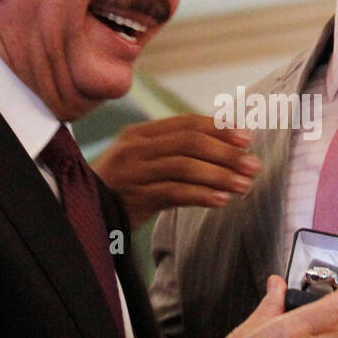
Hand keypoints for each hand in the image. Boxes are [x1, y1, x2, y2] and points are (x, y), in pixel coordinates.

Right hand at [92, 115, 262, 226]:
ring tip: (244, 185)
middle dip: (226, 153)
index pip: (185, 123)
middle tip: (253, 164)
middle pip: (189, 143)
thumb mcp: (144, 161)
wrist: (84, 214)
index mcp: (140, 133)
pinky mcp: (134, 199)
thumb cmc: (123, 187)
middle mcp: (135, 149)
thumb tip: (228, 149)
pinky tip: (222, 200)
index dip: (219, 129)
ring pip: (184, 167)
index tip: (247, 138)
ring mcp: (133, 173)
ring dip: (219, 175)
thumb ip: (176, 151)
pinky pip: (174, 194)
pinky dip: (201, 196)